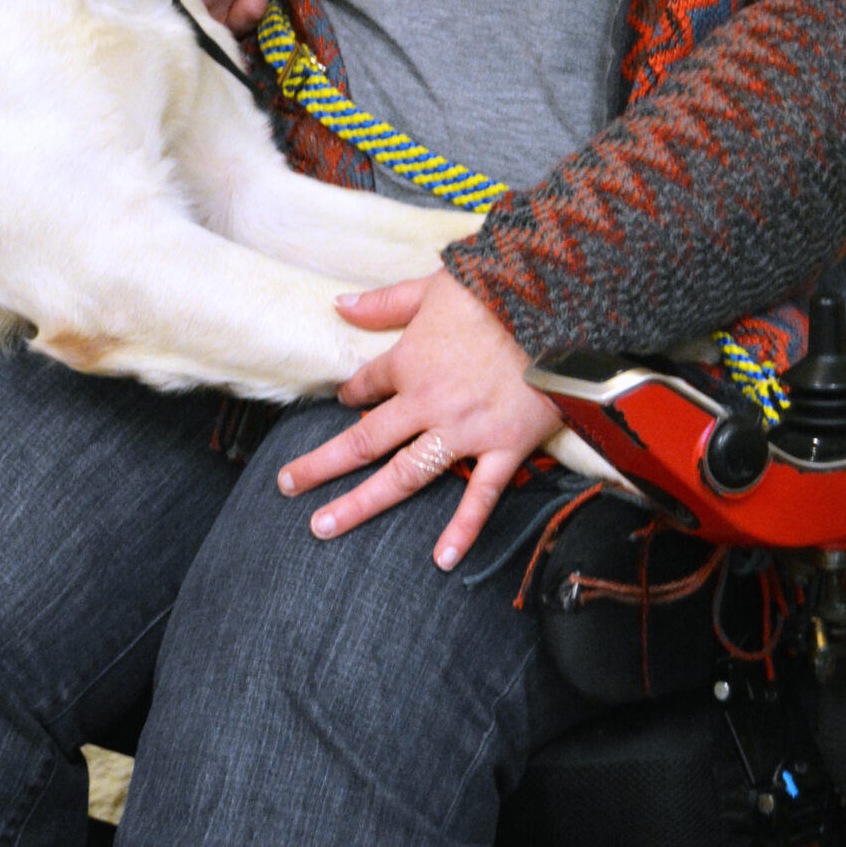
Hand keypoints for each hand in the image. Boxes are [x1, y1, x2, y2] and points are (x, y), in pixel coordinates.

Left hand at [276, 266, 559, 569]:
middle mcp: (427, 402)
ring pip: (404, 475)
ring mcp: (464, 431)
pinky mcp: (505, 447)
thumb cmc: (496, 291)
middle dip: (322, 465)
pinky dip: (463, 529)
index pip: (365, 386)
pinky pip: (481, 495)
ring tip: (322, 526)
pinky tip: (443, 559)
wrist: (557, 307)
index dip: (349, 394)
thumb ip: (384, 302)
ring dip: (361, 503)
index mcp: (409, 361)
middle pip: (365, 440)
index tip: (344, 400)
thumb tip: (338, 305)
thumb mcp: (431, 287)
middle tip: (288, 485)